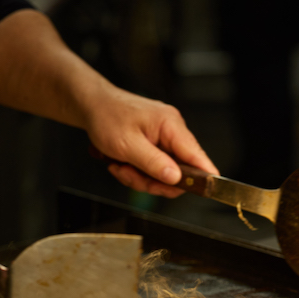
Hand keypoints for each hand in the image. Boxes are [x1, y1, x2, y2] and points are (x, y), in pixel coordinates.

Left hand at [85, 88, 217, 197]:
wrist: (92, 106)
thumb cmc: (107, 118)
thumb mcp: (127, 145)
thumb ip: (153, 163)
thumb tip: (176, 179)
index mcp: (171, 125)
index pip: (196, 155)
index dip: (203, 176)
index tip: (206, 191)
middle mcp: (171, 130)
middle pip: (178, 171)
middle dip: (153, 181)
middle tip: (131, 176)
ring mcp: (162, 138)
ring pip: (162, 173)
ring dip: (139, 177)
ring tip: (120, 167)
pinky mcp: (153, 145)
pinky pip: (152, 168)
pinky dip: (135, 172)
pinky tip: (121, 164)